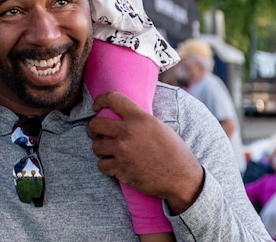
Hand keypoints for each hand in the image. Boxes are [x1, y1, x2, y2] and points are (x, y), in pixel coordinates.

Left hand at [89, 92, 204, 214]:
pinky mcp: (121, 169)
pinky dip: (106, 166)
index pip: (112, 98)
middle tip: (96, 133)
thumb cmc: (174, 152)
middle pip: (96, 123)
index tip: (96, 107)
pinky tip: (114, 166)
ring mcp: (123, 151)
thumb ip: (140, 120)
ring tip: (108, 151)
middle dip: (93, 129)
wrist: (181, 178)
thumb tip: (123, 115)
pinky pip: (101, 165)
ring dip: (100, 149)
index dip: (99, 100)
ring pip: (96, 146)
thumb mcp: (159, 127)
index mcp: (140, 118)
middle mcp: (129, 132)